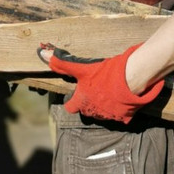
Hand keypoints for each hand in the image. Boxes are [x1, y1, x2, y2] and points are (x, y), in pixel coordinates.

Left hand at [38, 43, 163, 122]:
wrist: (130, 79)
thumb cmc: (104, 73)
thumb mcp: (81, 67)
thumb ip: (62, 64)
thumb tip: (43, 55)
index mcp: (82, 102)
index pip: (70, 107)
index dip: (72, 100)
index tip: (77, 93)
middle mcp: (93, 112)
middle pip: (86, 110)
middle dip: (88, 102)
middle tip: (95, 89)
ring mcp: (109, 116)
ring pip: (102, 113)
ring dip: (103, 105)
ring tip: (108, 91)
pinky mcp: (123, 118)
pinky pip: (119, 115)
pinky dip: (118, 109)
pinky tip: (120, 98)